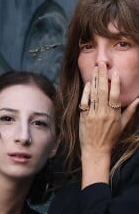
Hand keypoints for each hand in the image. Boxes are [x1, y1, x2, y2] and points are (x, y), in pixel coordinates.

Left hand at [79, 62, 138, 187]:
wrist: (96, 149)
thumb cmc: (110, 137)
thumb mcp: (123, 125)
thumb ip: (130, 111)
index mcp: (114, 114)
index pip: (115, 96)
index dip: (115, 84)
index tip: (115, 73)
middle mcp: (104, 113)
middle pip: (103, 91)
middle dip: (103, 76)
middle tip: (102, 64)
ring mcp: (93, 114)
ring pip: (94, 94)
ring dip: (94, 80)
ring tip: (95, 69)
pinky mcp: (83, 116)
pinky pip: (84, 102)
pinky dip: (86, 92)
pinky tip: (88, 83)